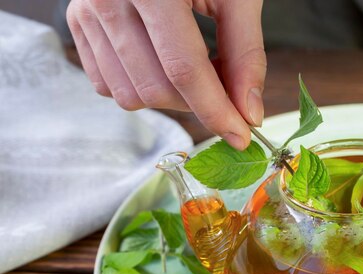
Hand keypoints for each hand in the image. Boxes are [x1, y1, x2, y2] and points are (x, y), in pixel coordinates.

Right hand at [67, 0, 265, 149]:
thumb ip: (246, 53)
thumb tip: (249, 113)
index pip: (184, 69)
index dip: (216, 111)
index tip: (241, 137)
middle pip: (157, 89)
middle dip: (198, 102)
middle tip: (224, 83)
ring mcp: (86, 11)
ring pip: (131, 95)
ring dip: (172, 97)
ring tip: (194, 65)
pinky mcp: (77, 23)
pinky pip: (109, 85)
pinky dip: (143, 86)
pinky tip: (162, 61)